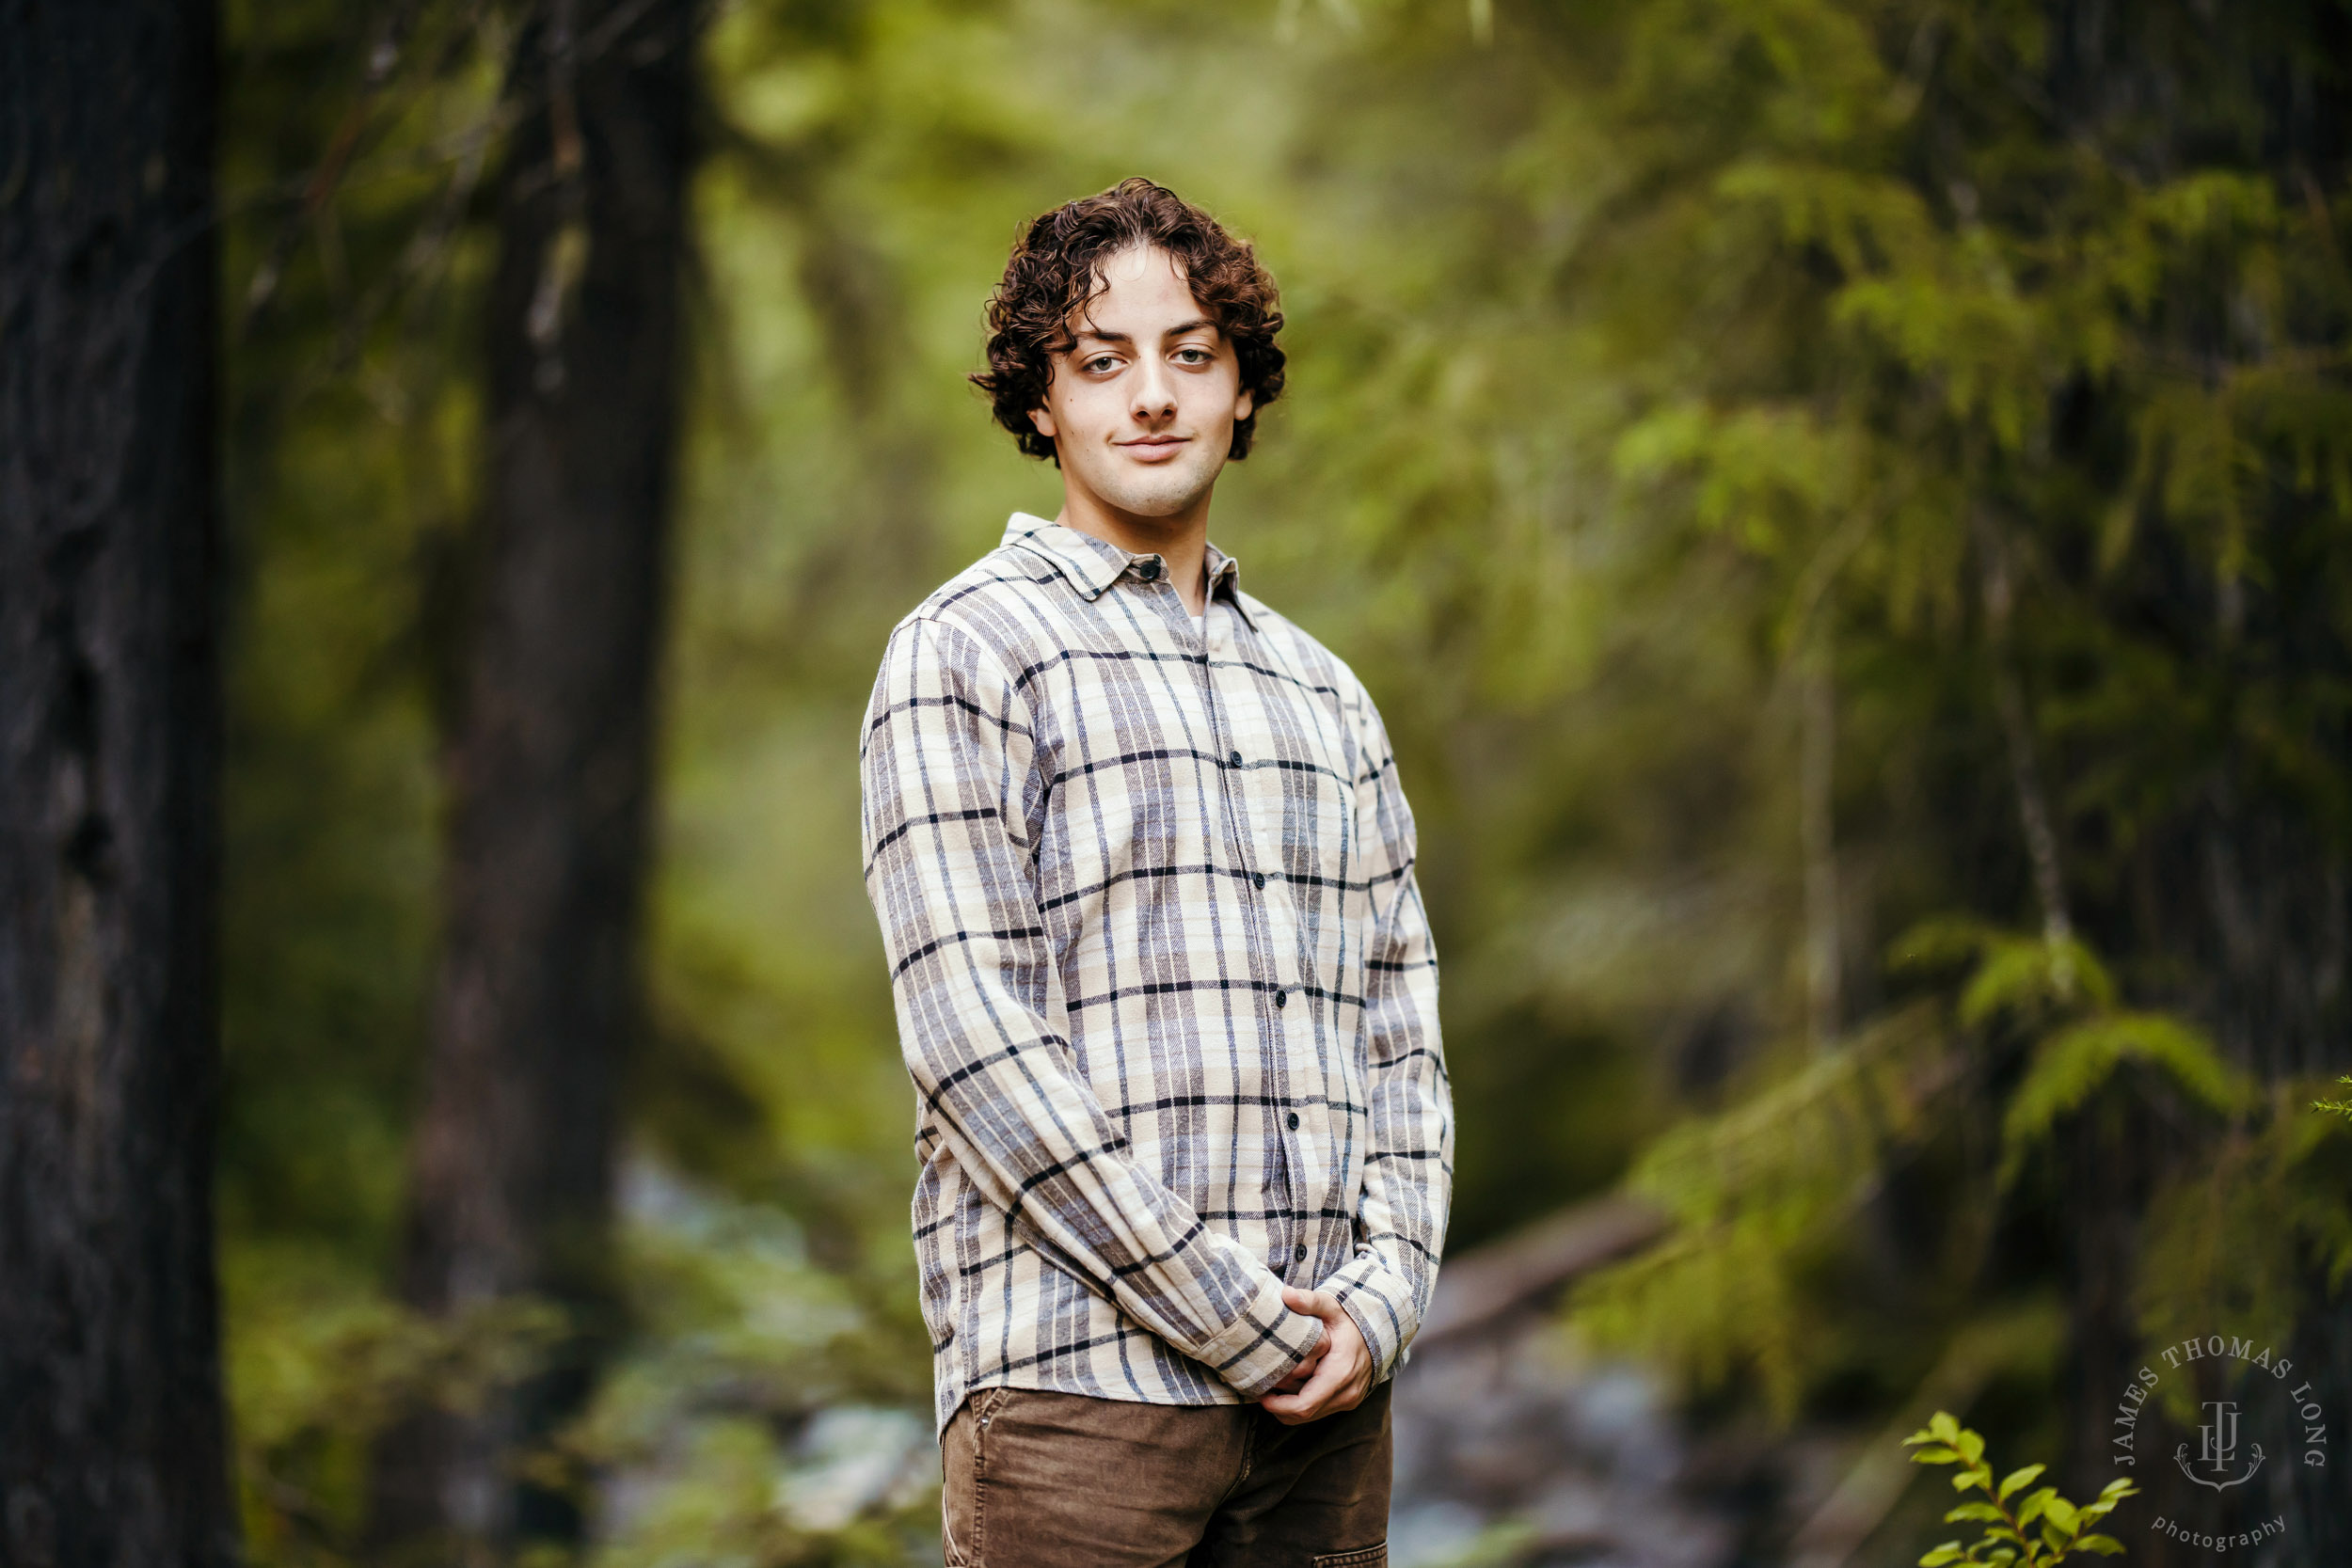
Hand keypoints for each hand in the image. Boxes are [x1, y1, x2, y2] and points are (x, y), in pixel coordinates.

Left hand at [1258, 1287, 1371, 1424]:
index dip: (1278, 1405)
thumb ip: (1309, 1301)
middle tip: (1261, 1390)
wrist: (1381, 1329)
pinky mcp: (1348, 1400)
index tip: (1261, 1394)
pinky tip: (1289, 1389)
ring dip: (1289, 1408)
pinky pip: (1320, 1411)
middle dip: (1279, 1407)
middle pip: (1304, 1415)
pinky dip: (1301, 1404)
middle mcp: (1347, 1392)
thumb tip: (1286, 1294)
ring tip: (1272, 1389)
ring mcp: (1350, 1399)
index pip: (1304, 1405)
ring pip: (1311, 1416)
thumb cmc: (1351, 1318)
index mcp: (1340, 1373)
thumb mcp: (1331, 1306)